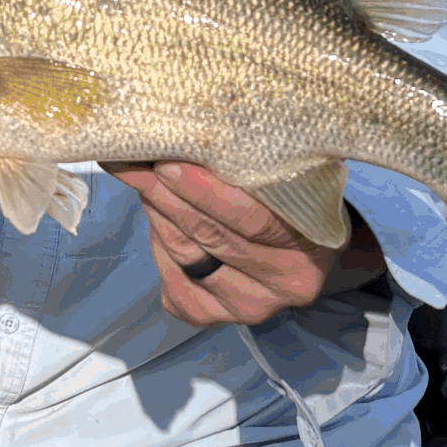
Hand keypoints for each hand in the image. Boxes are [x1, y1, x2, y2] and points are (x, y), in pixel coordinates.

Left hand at [113, 162, 384, 325]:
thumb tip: (191, 132)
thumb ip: (257, 167)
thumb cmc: (293, 201)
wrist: (303, 250)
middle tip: (135, 158)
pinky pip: (169, 273)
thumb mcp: (292, 181)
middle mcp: (280, 287)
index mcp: (310, 250)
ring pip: (183, 253)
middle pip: (209, 236)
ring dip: (155, 210)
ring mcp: (243, 308)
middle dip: (165, 193)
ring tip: (137, 173)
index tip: (168, 160)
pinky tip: (155, 209)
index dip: (204, 191)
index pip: (251, 220)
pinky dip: (157, 238)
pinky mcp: (207, 315)